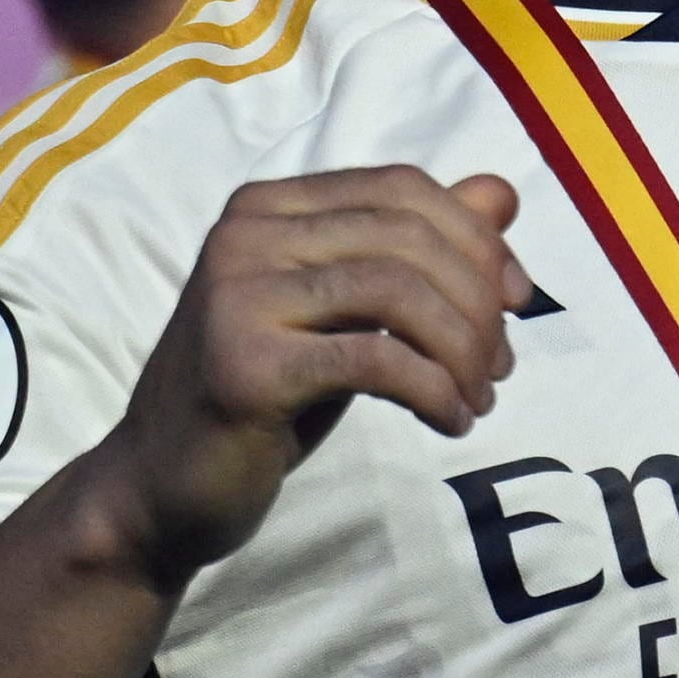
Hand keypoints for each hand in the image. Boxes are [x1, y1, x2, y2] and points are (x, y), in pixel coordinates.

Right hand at [92, 166, 531, 584]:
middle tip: (499, 366)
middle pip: (407, 236)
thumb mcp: (346, 313)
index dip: (477, 239)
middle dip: (477, 301)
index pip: (402, 189)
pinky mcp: (246, 366)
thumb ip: (415, 250)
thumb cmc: (264, 396)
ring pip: (397, 292)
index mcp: (268, 207)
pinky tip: (449, 421)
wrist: (160, 489)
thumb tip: (503, 194)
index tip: (517, 302)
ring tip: (477, 398)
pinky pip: (374, 360)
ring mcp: (238, 297)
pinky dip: (432, 389)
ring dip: (461, 349)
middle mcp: (245, 234)